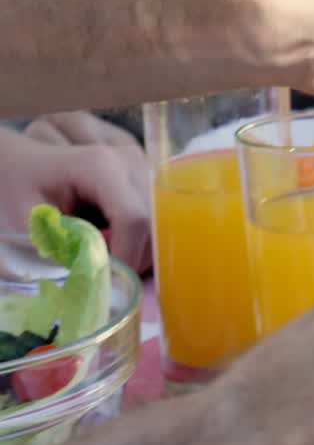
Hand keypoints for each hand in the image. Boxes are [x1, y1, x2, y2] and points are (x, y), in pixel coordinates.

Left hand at [0, 123, 151, 273]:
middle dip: (135, 256)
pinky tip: (112, 237)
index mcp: (99, 165)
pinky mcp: (145, 174)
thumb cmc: (22, 187)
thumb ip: (69, 246)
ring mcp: (140, 164)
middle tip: (106, 274)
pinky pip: (156, 215)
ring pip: (160, 221)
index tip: (112, 284)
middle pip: (153, 221)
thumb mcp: (35, 221)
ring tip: (105, 253)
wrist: (24, 161)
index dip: (129, 256)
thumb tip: (103, 275)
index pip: (134, 218)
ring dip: (139, 247)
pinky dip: (139, 237)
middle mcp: (128, 159)